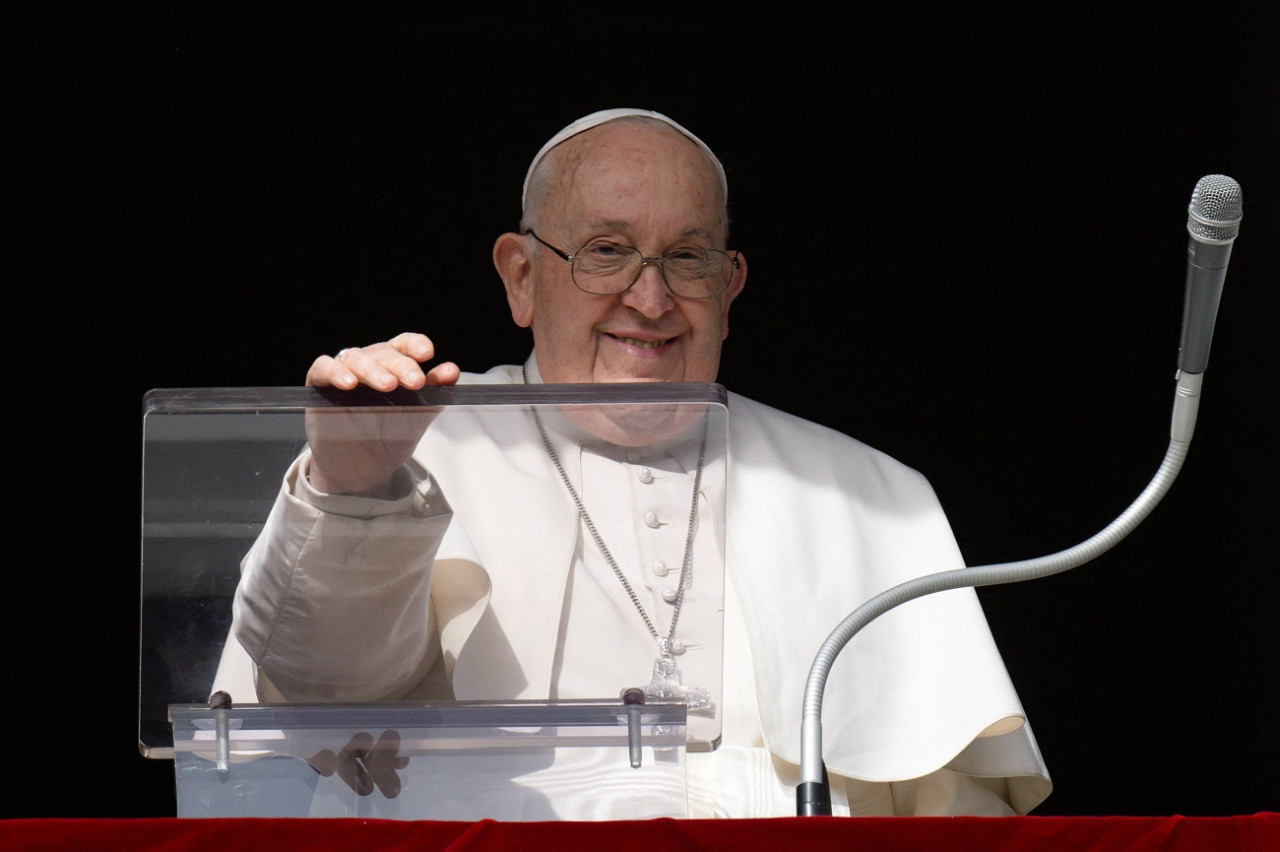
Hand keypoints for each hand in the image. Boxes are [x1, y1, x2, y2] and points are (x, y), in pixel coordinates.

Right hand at [304, 333, 459, 494]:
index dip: (414, 345)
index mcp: (393, 366)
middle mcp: (369, 365)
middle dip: (401, 365)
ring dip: (372, 370)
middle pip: (383, 353)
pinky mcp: (319, 385)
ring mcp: (343, 373)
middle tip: (415, 382)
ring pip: (355, 358)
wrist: (362, 470)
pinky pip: (323, 368)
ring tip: (388, 385)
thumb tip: (452, 370)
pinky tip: (349, 384)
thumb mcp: (416, 418)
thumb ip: (433, 395)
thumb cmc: (390, 437)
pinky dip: (335, 371)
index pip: (403, 345)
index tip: (428, 353)